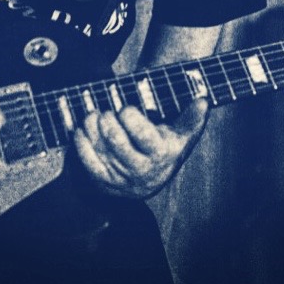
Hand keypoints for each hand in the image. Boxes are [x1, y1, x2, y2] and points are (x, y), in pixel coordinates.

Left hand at [74, 100, 207, 197]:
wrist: (151, 177)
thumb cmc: (166, 146)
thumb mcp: (183, 134)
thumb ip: (192, 117)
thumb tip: (202, 100)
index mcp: (162, 155)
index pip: (143, 135)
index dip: (130, 117)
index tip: (125, 108)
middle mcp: (143, 170)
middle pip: (118, 142)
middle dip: (108, 120)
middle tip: (106, 110)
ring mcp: (122, 178)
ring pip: (101, 151)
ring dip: (92, 128)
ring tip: (92, 115)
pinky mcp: (105, 183)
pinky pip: (89, 164)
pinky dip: (81, 145)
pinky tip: (81, 130)